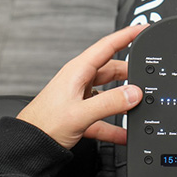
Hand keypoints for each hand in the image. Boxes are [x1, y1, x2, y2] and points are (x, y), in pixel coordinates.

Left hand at [16, 25, 147, 149]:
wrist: (29, 146)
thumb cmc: (44, 124)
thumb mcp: (80, 113)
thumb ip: (110, 102)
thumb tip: (134, 93)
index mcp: (78, 70)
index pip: (107, 45)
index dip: (127, 36)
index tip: (143, 30)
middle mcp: (80, 80)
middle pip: (113, 69)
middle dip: (131, 74)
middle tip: (147, 79)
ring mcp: (82, 96)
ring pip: (111, 92)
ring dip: (124, 101)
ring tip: (138, 107)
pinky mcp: (82, 113)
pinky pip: (105, 115)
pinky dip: (116, 124)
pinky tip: (125, 133)